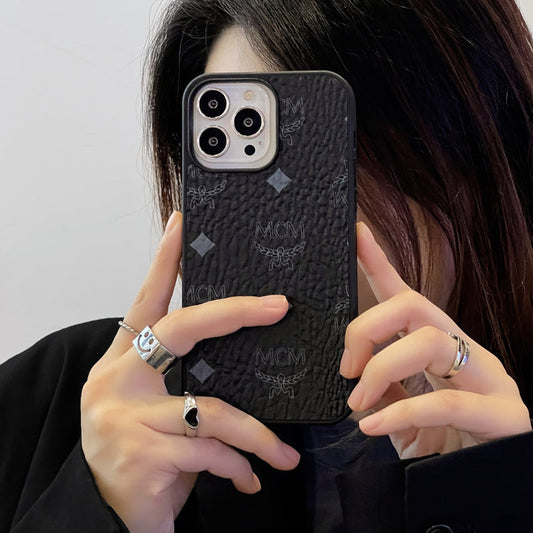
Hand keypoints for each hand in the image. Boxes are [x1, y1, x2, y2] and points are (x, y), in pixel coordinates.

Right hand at [81, 212, 299, 532]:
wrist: (108, 515)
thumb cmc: (143, 455)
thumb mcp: (155, 411)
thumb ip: (184, 382)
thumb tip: (243, 358)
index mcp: (123, 364)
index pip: (145, 302)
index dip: (164, 264)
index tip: (181, 225)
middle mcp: (117, 380)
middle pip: (180, 330)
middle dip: (233, 313)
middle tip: (278, 306)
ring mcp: (125, 417)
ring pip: (211, 409)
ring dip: (257, 436)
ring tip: (283, 455)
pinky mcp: (141, 455)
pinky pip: (211, 451)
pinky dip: (239, 466)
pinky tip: (250, 480)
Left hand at [340, 222, 530, 458]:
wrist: (487, 489)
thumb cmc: (444, 446)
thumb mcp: (401, 413)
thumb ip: (383, 389)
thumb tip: (355, 372)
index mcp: (438, 346)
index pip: (405, 296)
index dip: (379, 263)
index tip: (355, 234)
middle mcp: (465, 350)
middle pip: (413, 306)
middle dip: (367, 328)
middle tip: (346, 368)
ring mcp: (490, 378)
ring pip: (429, 341)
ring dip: (381, 369)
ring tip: (359, 404)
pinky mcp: (505, 414)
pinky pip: (448, 401)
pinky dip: (402, 412)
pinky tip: (374, 427)